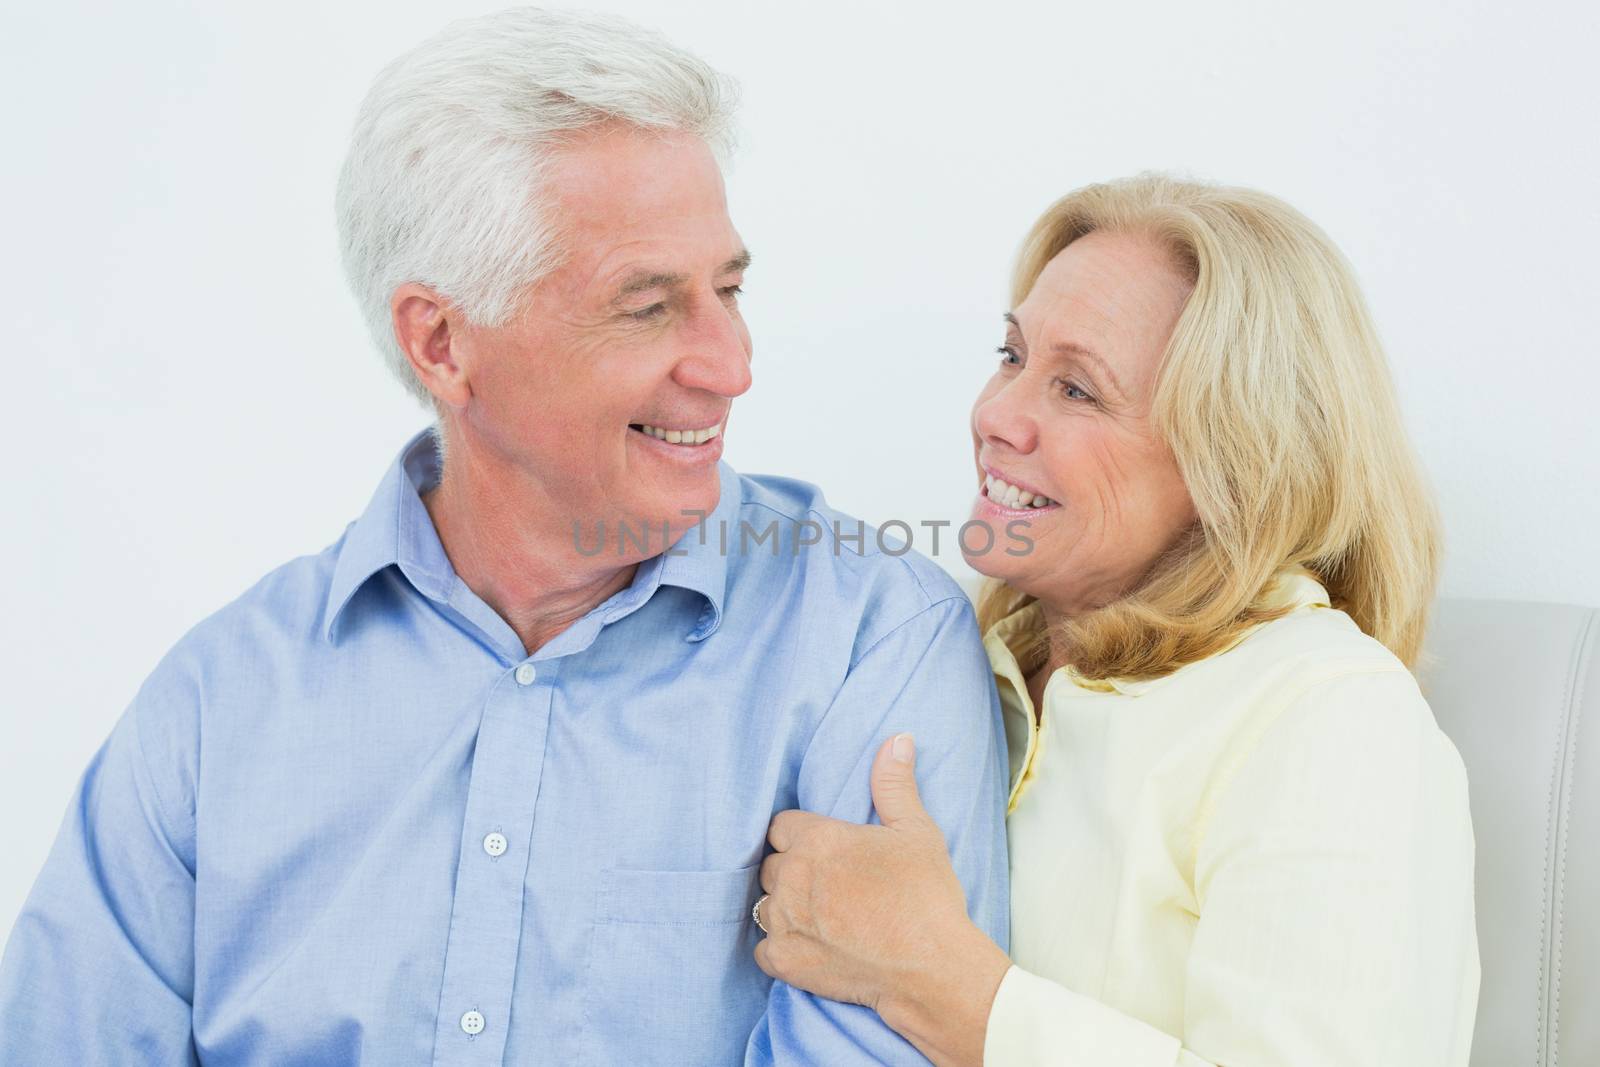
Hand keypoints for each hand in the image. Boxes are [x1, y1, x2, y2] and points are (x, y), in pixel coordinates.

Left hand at [755, 733, 1010, 1065]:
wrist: (932, 966)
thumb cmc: (927, 895)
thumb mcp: (917, 831)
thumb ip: (895, 784)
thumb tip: (897, 739)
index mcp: (818, 840)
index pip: (780, 826)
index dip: (800, 836)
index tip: (822, 850)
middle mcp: (793, 877)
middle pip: (771, 865)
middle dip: (791, 870)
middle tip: (824, 883)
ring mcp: (785, 921)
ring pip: (764, 905)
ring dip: (783, 907)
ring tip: (815, 914)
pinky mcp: (785, 961)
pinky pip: (762, 948)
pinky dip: (780, 947)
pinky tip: (807, 945)